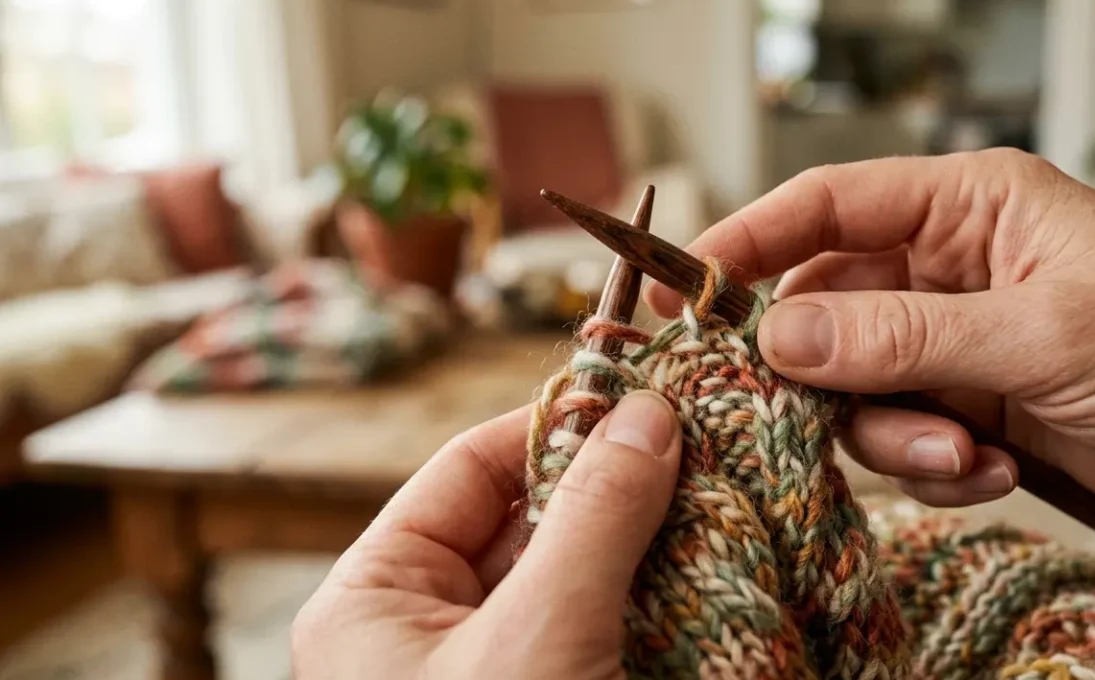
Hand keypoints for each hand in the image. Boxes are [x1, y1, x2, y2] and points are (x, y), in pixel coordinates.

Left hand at [291, 391, 680, 678]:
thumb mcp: (538, 633)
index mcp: (374, 601)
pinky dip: (652, 597)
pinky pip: (598, 624)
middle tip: (696, 449)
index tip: (639, 399)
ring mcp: (489, 664)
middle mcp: (423, 629)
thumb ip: (592, 518)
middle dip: (614, 487)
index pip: (467, 470)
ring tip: (715, 500)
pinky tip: (706, 565)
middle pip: (527, 519)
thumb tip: (647, 414)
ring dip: (644, 543)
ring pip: (573, 574)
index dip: (554, 427)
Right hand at [646, 149, 1094, 576]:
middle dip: (823, 375)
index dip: (747, 244)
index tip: (687, 296)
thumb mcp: (1038, 334)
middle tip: (813, 417)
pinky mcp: (967, 403)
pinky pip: (902, 437)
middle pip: (824, 309)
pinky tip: (997, 470)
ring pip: (856, 387)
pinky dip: (935, 467)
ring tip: (966, 456)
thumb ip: (901, 337)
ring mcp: (953, 338)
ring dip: (895, 436)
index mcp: (966, 204)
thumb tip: (780, 338)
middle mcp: (947, 265)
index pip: (826, 204)